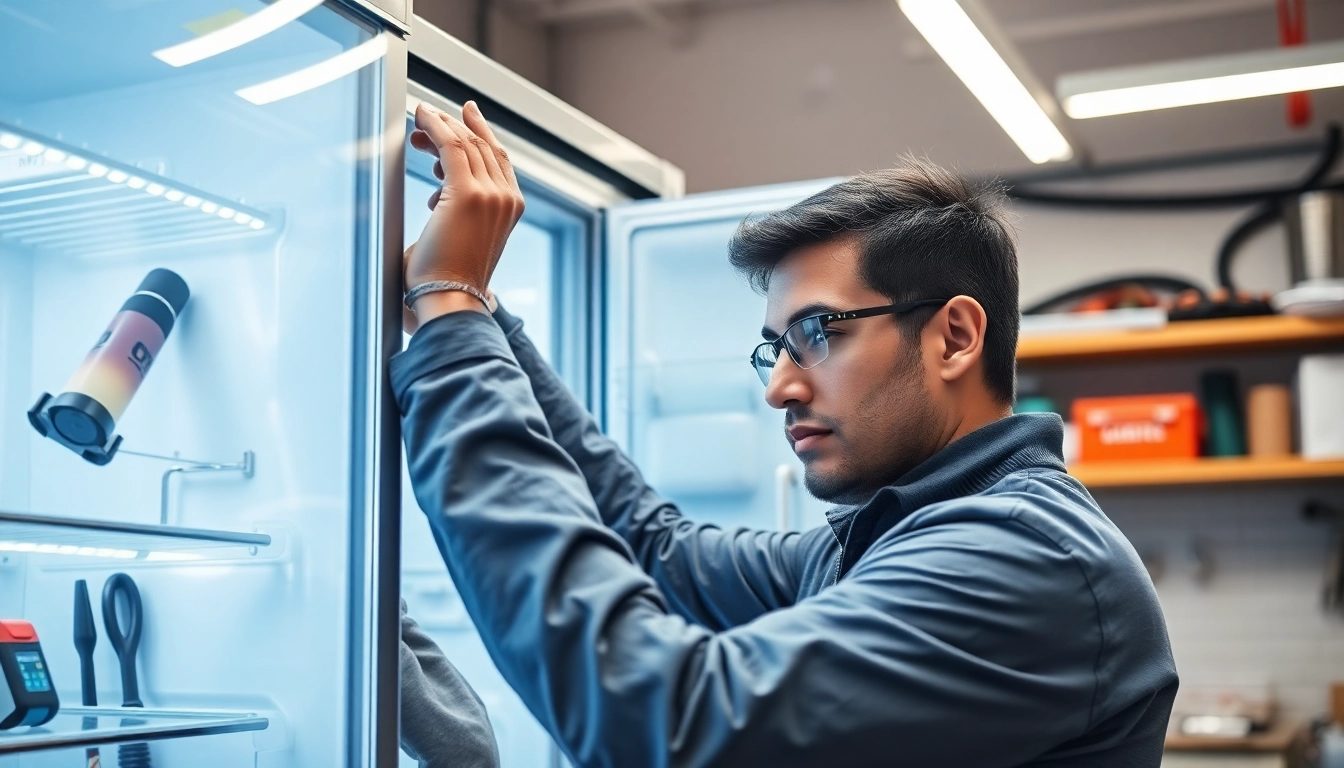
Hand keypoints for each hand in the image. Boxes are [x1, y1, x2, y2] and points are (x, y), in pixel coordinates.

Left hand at [404, 101, 523, 328]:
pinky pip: (450, 145)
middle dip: (453, 127)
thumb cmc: (448, 278)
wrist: (451, 298)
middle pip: (482, 145)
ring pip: (466, 142)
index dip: (481, 131)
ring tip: (417, 126)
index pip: (499, 158)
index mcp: (511, 209)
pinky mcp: (467, 194)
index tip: (464, 114)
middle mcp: (507, 198)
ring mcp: (491, 195)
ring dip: (440, 126)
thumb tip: (437, 201)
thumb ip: (459, 214)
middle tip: (426, 119)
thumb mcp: (460, 238)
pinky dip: (434, 126)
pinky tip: (419, 117)